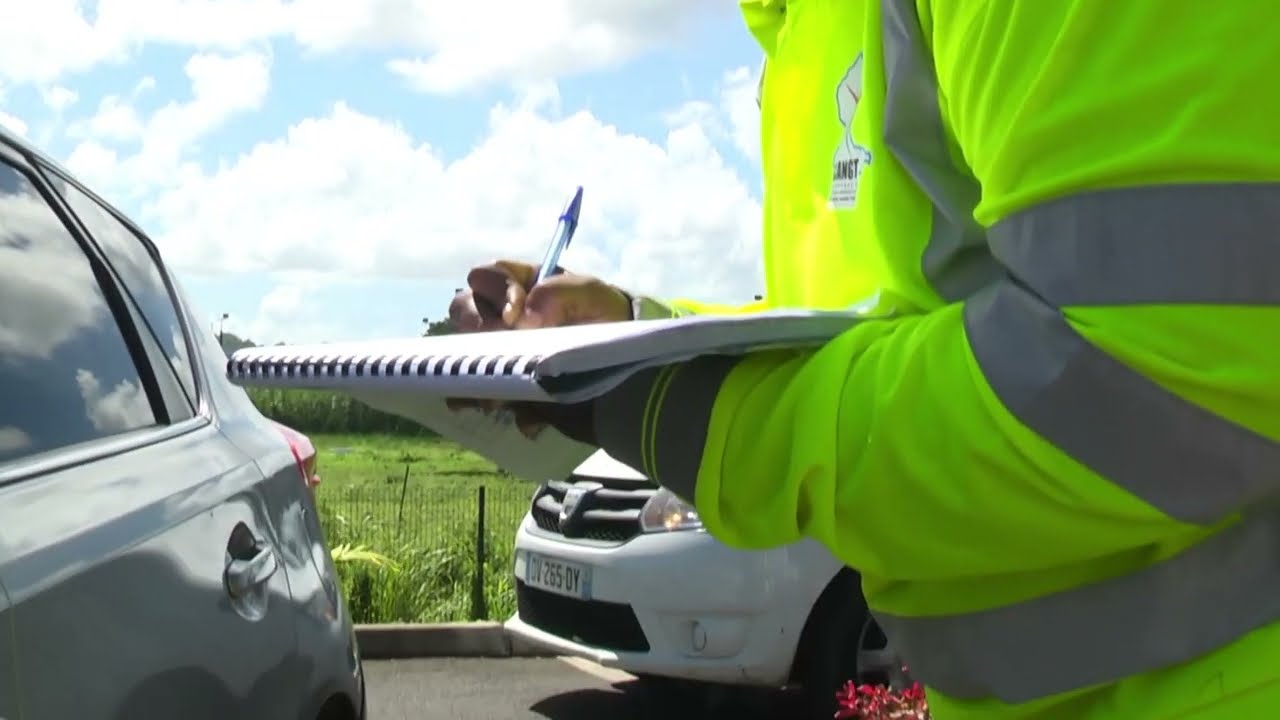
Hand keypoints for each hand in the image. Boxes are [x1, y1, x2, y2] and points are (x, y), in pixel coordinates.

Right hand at [444, 259, 631, 438]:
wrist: (621, 354)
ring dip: (477, 372)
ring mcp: (497, 347)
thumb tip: (524, 318)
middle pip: (462, 310)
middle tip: (500, 347)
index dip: (495, 292)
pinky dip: (497, 403)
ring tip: (499, 391)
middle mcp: (497, 313)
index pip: (485, 276)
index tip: (514, 316)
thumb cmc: (602, 312)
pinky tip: (523, 417)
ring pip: (464, 354)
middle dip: (476, 328)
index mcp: (516, 283)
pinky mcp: (505, 381)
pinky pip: (484, 393)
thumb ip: (559, 293)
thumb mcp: (590, 294)